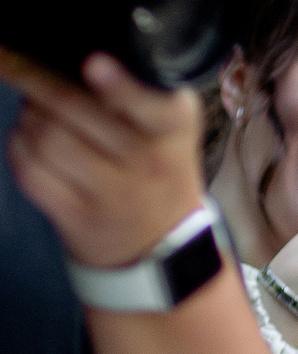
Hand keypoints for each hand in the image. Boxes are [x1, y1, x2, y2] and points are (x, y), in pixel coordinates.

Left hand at [2, 50, 204, 268]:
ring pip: (46, 137)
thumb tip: (61, 54)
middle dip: (35, 78)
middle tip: (14, 61)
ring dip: (28, 117)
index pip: (157, 109)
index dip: (122, 87)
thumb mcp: (167, 132)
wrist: (160, 248)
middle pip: (74, 107)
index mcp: (174, 133)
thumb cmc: (155, 171)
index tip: (95, 64)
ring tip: (37, 114)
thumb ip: (134, 93)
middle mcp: (148, 165)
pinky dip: (19, 146)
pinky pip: (30, 170)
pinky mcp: (81, 219)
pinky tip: (29, 142)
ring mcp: (114, 196)